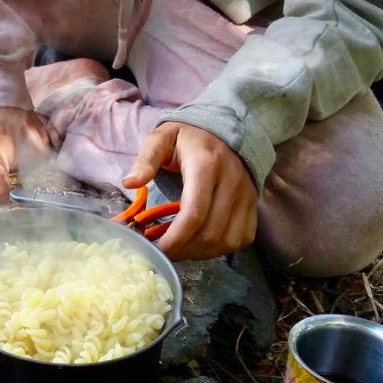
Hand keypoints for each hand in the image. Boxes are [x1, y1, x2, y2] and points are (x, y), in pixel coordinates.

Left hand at [123, 122, 257, 260]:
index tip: (158, 249)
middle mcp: (231, 181)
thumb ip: (145, 160)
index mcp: (206, 165)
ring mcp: (246, 195)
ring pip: (227, 240)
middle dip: (184, 249)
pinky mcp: (253, 205)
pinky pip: (241, 238)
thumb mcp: (161, 138)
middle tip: (164, 252)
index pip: (194, 212)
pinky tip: (200, 244)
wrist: (225, 128)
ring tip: (180, 249)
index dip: (175, 238)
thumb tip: (129, 183)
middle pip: (210, 232)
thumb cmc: (187, 137)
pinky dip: (220, 249)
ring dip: (201, 253)